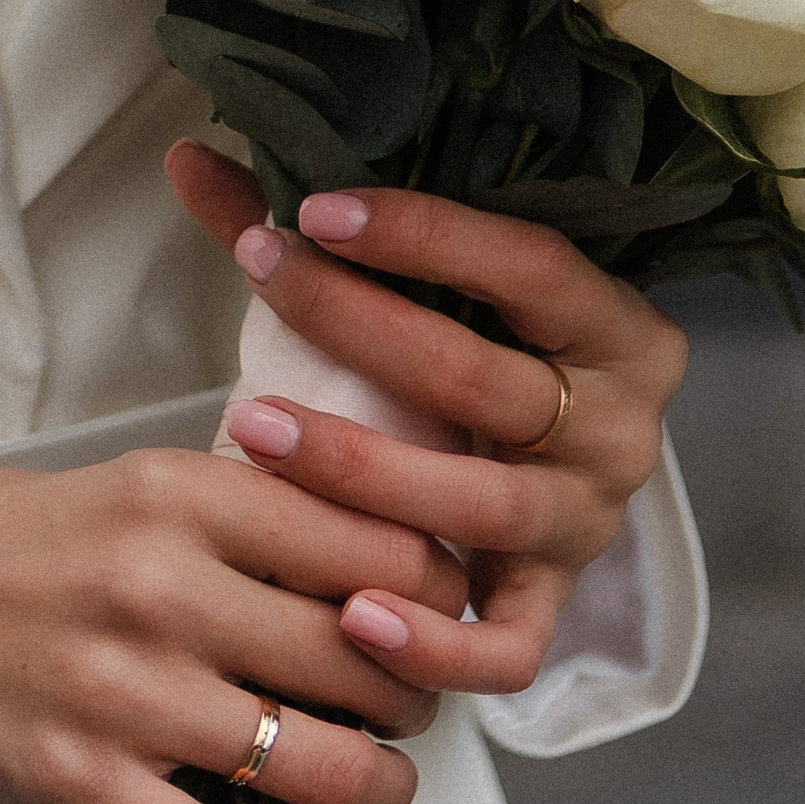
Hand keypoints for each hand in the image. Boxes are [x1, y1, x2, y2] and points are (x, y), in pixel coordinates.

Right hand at [0, 441, 469, 803]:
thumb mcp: (123, 484)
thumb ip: (239, 515)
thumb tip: (375, 566)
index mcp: (178, 494)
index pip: (378, 547)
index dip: (435, 594)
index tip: (432, 615)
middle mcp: (165, 588)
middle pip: (371, 660)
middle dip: (415, 697)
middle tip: (406, 708)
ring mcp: (127, 697)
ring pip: (328, 767)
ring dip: (380, 790)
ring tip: (374, 786)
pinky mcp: (87, 792)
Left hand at [166, 142, 686, 703]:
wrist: (533, 466)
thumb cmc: (464, 358)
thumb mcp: (421, 289)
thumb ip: (310, 230)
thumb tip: (186, 156)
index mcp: (613, 328)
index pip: (527, 265)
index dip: (423, 234)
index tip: (312, 213)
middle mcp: (618, 430)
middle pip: (481, 378)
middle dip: (358, 326)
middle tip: (261, 282)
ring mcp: (585, 525)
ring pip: (479, 506)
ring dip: (360, 469)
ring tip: (254, 427)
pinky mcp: (550, 608)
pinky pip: (504, 647)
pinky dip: (433, 641)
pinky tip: (349, 613)